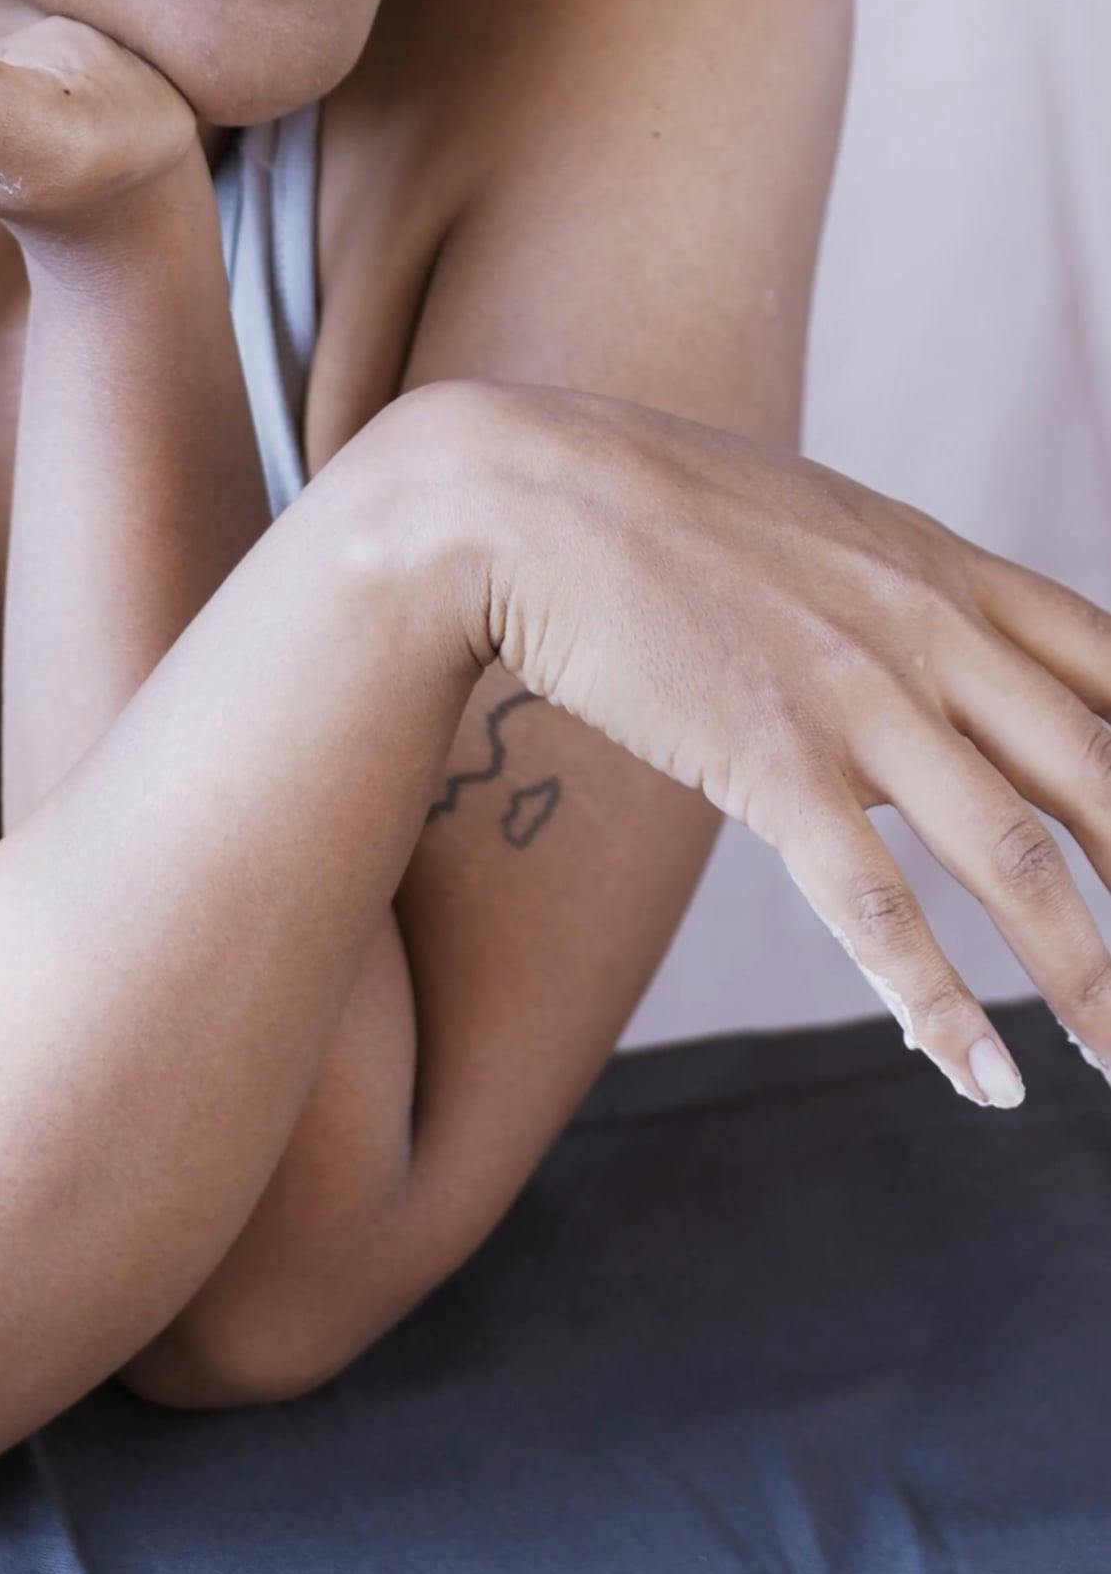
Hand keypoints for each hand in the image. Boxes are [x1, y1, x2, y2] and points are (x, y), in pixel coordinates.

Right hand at [409, 379, 1110, 1110]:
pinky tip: (981, 1077)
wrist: (520, 495)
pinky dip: (940, 1003)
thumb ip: (909, 598)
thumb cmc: (657, 512)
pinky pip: (876, 907)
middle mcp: (926, 625)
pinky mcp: (769, 756)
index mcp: (946, 569)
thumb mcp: (823, 528)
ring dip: (1086, 975)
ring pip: (1013, 856)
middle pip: (1099, 775)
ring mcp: (853, 691)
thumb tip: (962, 672)